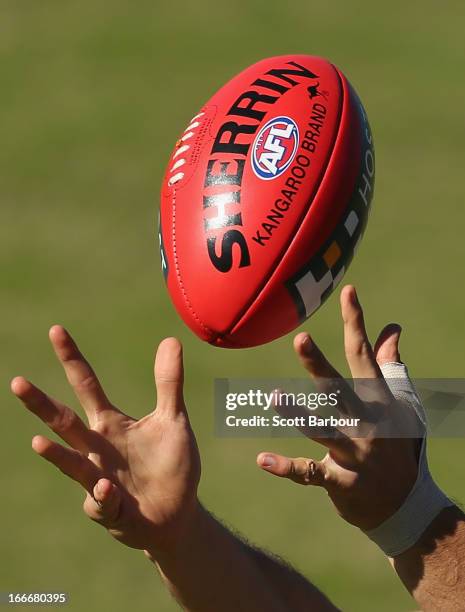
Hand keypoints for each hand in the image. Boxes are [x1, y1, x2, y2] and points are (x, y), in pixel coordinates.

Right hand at [11, 327, 200, 552]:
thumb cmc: (171, 464)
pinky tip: (108, 487)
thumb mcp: (173, 419)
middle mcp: (97, 448)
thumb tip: (171, 339)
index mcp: (110, 423)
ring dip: (54, 455)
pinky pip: (101, 501)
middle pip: (64, 422)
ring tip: (36, 441)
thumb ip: (169, 383)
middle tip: (17, 382)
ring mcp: (98, 478)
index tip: (56, 330)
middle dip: (40, 404)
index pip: (86, 385)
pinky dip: (103, 495)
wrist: (178, 512)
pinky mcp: (108, 508)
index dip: (72, 358)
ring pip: (71, 464)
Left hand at [257, 285, 419, 530]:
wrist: (406, 504)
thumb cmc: (398, 444)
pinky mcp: (341, 481)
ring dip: (298, 415)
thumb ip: (390, 365)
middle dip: (320, 365)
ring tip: (273, 398)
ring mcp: (354, 453)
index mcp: (379, 400)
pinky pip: (310, 473)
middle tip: (300, 338)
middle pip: (339, 390)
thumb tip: (393, 328)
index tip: (349, 291)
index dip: (357, 322)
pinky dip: (286, 468)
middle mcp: (367, 423)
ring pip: (323, 430)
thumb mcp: (401, 404)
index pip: (364, 355)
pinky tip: (262, 460)